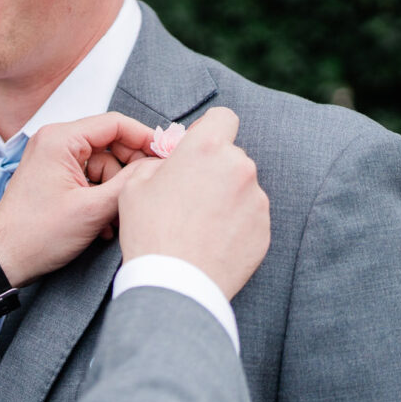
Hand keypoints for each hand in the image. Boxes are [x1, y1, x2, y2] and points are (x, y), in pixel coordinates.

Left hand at [0, 113, 156, 286]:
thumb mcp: (93, 210)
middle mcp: (55, 142)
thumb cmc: (38, 234)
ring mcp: (54, 160)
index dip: (145, 138)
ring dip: (114, 191)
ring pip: (103, 165)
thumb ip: (129, 183)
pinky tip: (103, 223)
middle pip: (111, 144)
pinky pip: (90, 178)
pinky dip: (101, 197)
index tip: (167, 155)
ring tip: (114, 219)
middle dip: (128, 171)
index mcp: (60, 139)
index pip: (115, 123)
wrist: (4, 258)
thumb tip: (156, 165)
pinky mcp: (55, 178)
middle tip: (144, 191)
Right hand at [115, 106, 269, 299]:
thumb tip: (172, 163)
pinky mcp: (265, 229)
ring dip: (226, 197)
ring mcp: (256, 200)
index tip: (197, 148)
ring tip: (200, 224)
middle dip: (214, 169)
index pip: (224, 117)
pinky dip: (236, 224)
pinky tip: (212, 240)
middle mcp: (239, 168)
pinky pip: (250, 216)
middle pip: (231, 156)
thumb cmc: (150, 232)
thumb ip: (159, 163)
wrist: (175, 284)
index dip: (209, 130)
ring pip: (241, 187)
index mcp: (207, 149)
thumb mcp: (135, 185)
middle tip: (189, 195)